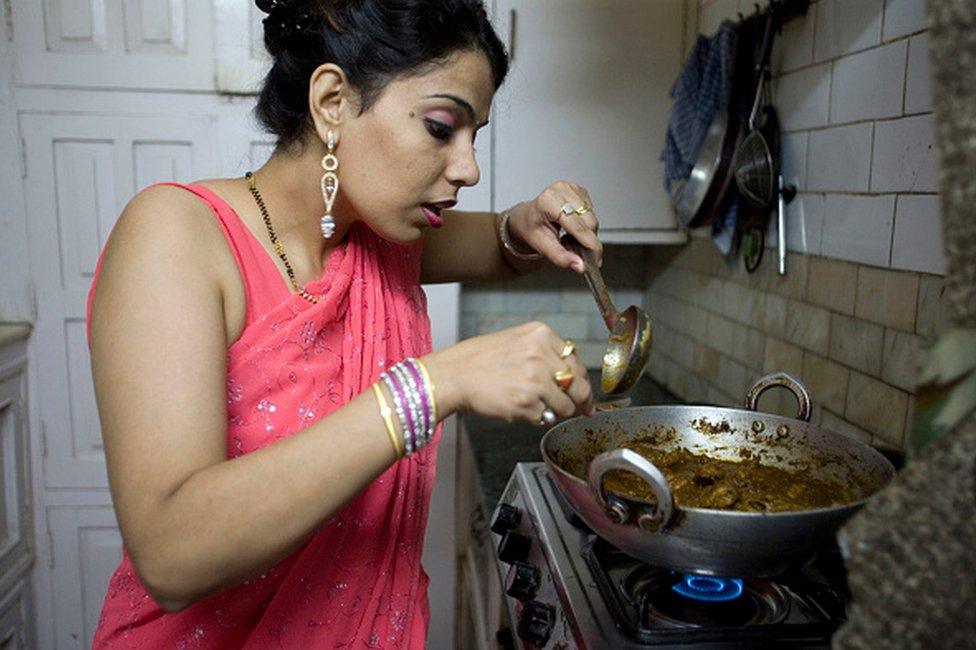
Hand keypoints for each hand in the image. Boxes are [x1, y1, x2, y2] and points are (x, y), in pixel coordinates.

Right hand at [423, 322, 593, 424]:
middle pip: (579, 385)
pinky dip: (535, 417)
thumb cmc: (479, 360)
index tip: (582, 390)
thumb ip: (545, 352)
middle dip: (581, 400)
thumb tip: (570, 374)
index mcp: (541, 335)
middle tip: (582, 409)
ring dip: (557, 412)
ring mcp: (535, 381)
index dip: (580, 380)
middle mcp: (541, 355)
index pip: (576, 361)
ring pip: (566, 406)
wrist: (454, 374)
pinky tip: (518, 407)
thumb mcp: (516, 340)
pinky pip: (544, 417)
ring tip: (537, 406)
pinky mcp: (527, 404)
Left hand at [506, 181, 602, 273]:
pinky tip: (573, 226)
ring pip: (593, 218)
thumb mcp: (541, 246)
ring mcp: (571, 188)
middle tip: (578, 252)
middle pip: (589, 222)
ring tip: (570, 237)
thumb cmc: (531, 228)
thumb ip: (560, 257)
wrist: (526, 217)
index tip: (596, 260)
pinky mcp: (579, 190)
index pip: (578, 226)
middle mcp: (561, 190)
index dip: (590, 245)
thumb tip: (580, 265)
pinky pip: (592, 212)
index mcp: (549, 202)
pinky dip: (586, 224)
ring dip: (587, 233)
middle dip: (588, 240)